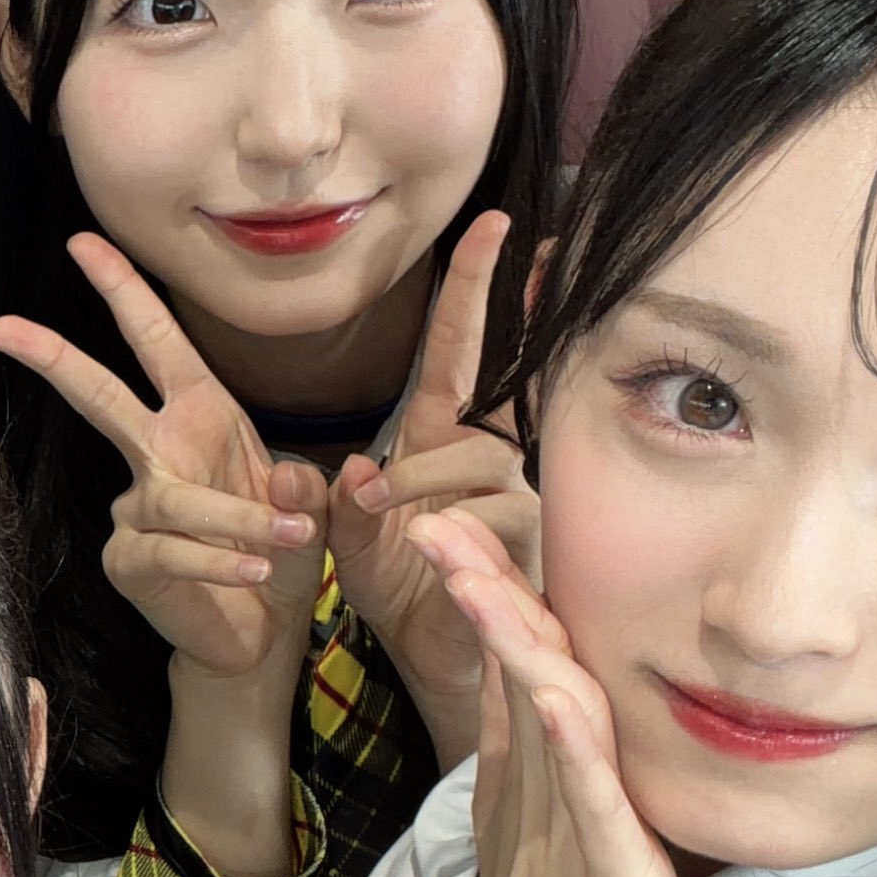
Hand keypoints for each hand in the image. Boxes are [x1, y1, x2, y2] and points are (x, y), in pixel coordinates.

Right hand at [0, 233, 325, 679]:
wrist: (262, 628)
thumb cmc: (276, 550)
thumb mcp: (305, 506)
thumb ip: (301, 488)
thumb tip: (285, 484)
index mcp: (198, 415)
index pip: (155, 340)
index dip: (122, 289)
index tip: (83, 241)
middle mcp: (156, 452)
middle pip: (100, 396)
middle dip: (55, 358)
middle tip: (3, 327)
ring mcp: (135, 508)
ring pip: (172, 497)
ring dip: (236, 517)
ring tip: (290, 539)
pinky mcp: (130, 560)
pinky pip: (171, 550)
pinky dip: (221, 560)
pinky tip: (256, 572)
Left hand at [329, 213, 534, 762]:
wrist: (431, 653)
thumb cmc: (397, 584)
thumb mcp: (349, 535)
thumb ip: (343, 497)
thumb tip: (360, 465)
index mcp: (442, 431)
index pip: (463, 346)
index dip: (478, 285)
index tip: (497, 223)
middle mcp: (490, 451)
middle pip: (481, 401)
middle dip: (427, 443)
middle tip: (375, 490)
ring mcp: (518, 491)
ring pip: (479, 462)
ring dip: (422, 488)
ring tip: (379, 523)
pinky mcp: (533, 538)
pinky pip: (495, 514)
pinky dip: (447, 531)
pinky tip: (424, 553)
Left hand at [421, 520, 680, 876]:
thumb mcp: (522, 815)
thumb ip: (518, 737)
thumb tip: (505, 655)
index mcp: (559, 765)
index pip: (526, 654)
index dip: (486, 588)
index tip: (437, 522)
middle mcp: (591, 784)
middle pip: (544, 666)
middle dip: (495, 589)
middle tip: (443, 519)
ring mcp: (612, 831)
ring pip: (568, 717)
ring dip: (523, 644)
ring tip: (475, 579)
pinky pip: (600, 807)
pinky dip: (578, 749)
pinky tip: (557, 696)